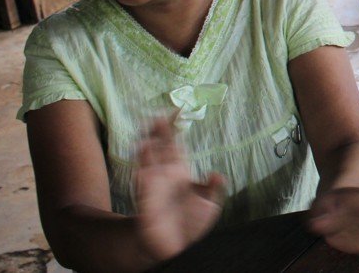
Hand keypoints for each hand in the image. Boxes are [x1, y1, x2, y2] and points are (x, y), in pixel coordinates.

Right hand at [133, 118, 225, 262]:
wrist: (174, 248)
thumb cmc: (191, 225)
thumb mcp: (209, 205)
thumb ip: (213, 189)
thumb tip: (217, 173)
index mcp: (181, 172)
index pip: (176, 144)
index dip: (175, 128)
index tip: (176, 110)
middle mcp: (166, 174)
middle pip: (160, 145)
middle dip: (159, 130)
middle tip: (159, 113)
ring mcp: (154, 183)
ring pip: (148, 156)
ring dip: (148, 142)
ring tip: (150, 127)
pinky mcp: (145, 195)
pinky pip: (141, 176)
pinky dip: (142, 163)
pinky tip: (144, 150)